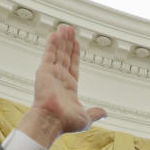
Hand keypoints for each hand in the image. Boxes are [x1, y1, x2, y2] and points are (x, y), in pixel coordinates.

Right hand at [18, 25, 106, 146]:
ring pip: (58, 52)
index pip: (73, 66)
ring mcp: (51, 74)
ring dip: (61, 39)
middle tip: (70, 29)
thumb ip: (95, 112)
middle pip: (65, 56)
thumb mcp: (86, 117)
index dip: (75, 53)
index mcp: (70, 87)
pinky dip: (52, 44)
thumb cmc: (66, 122)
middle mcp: (60, 79)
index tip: (76, 42)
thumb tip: (105, 113)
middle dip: (68, 42)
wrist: (52, 121)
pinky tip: (55, 34)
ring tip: (65, 27)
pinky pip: (49, 54)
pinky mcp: (44, 71)